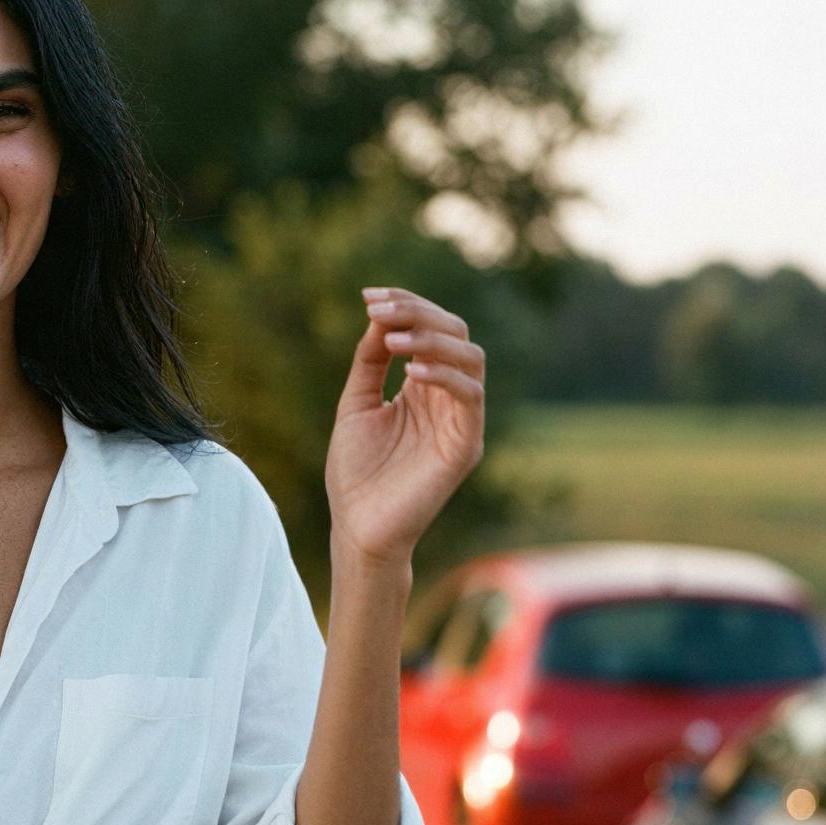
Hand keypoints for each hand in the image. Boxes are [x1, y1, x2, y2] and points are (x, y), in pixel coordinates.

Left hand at [328, 286, 486, 567]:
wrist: (358, 528)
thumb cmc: (355, 473)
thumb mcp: (356, 404)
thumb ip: (370, 360)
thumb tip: (379, 314)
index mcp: (423, 386)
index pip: (431, 329)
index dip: (406, 305)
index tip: (369, 296)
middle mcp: (447, 398)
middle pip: (455, 333)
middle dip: (417, 312)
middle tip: (379, 308)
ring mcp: (460, 420)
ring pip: (471, 357)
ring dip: (432, 339)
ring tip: (393, 339)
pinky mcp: (466, 445)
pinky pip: (470, 397)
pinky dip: (445, 376)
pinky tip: (411, 371)